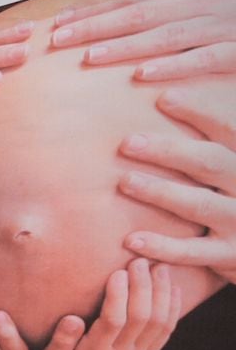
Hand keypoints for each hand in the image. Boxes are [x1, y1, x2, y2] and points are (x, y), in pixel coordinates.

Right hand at [39, 259, 181, 349]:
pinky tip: (172, 287)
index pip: (112, 322)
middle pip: (140, 317)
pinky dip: (173, 307)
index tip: (117, 272)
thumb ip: (60, 342)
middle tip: (140, 261)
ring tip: (159, 267)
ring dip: (161, 292)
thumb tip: (72, 318)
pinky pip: (167, 330)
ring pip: (158, 321)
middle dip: (142, 286)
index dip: (118, 296)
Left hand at [51, 0, 235, 79]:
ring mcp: (217, 23)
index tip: (61, 22)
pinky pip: (202, 57)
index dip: (94, 9)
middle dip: (95, 27)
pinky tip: (143, 74)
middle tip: (59, 40)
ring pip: (163, 35)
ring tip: (89, 58)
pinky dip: (173, 65)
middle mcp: (199, 0)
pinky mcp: (235, 44)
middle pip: (138, 13)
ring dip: (123, 47)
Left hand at [119, 88, 235, 283]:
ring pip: (199, 206)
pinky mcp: (230, 255)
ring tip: (125, 181)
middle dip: (169, 151)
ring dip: (161, 193)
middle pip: (210, 163)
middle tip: (127, 142)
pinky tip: (130, 240)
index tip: (163, 97)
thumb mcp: (234, 166)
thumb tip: (171, 95)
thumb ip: (214, 143)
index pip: (229, 129)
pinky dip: (162, 247)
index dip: (199, 112)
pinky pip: (193, 252)